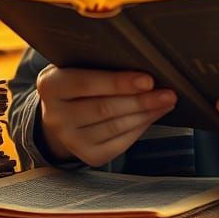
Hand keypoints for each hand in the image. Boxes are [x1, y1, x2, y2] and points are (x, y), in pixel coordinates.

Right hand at [36, 66, 176, 166]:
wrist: (62, 114)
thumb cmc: (78, 82)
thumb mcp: (78, 66)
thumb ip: (100, 64)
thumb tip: (143, 62)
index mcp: (51, 86)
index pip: (85, 83)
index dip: (118, 82)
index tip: (147, 80)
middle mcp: (55, 116)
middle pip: (104, 108)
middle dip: (140, 101)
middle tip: (167, 93)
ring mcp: (70, 139)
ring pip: (115, 127)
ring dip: (146, 114)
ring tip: (166, 101)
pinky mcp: (88, 156)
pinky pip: (120, 143)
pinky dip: (140, 128)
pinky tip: (153, 115)